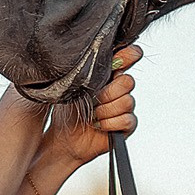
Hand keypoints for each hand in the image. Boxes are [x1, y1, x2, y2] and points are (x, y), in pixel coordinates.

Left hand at [43, 45, 141, 168]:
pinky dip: (109, 123)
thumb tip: (98, 59)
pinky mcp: (127, 124)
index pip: (129, 56)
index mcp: (108, 73)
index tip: (117, 63)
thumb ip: (88, 70)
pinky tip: (99, 125)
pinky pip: (126, 120)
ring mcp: (125, 106)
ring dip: (105, 110)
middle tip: (93, 101)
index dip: (128, 55)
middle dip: (108, 93)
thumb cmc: (67, 112)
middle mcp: (119, 88)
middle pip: (128, 81)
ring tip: (93, 115)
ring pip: (127, 101)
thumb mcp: (73, 86)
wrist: (65, 138)